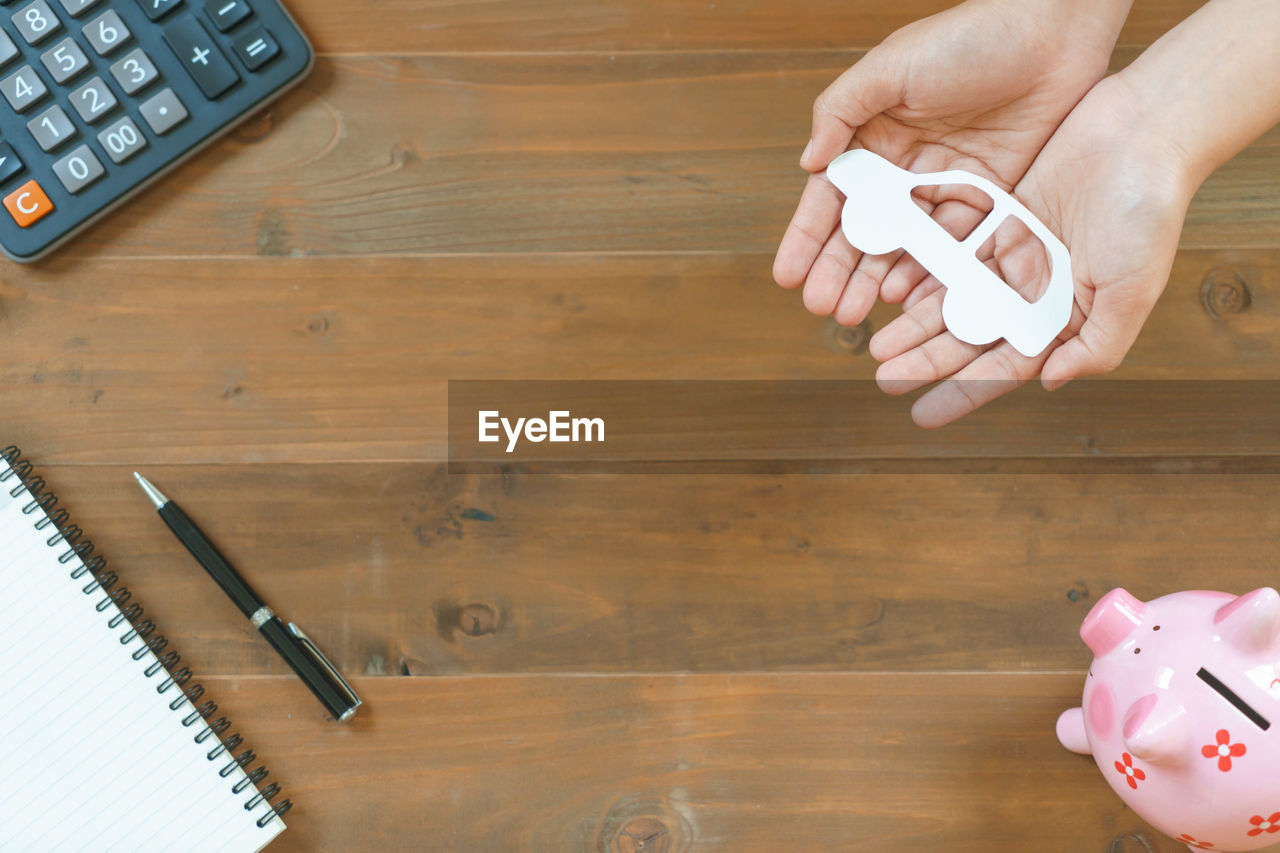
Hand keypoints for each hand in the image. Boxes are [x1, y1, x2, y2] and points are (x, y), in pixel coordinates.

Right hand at [772, 0, 1128, 324]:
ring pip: (905, 247)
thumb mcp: (891, 66)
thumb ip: (841, 110)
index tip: (788, 275)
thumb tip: (806, 163)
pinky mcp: (990, 198)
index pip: (832, 197)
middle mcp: (905, 167)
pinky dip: (932, 274)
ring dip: (877, 281)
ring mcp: (946, 186)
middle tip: (821, 306)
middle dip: (839, 271)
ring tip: (855, 312)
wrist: (1055, 30)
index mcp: (874, 136)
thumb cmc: (971, 36)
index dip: (808, 237)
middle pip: (865, 231)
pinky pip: (956, 245)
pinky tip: (910, 299)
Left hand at [869, 75, 1195, 426]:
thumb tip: (1048, 382)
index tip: (921, 416)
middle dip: (926, 360)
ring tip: (876, 342)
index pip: (1005, 367)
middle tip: (882, 377)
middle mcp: (1036, 291)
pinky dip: (923, 269)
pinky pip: (952, 249)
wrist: (1145, 129)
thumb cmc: (1149, 210)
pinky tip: (890, 289)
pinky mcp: (999, 216)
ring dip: (915, 321)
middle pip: (970, 336)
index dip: (962, 392)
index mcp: (1067, 317)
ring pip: (954, 296)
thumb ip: (1097, 344)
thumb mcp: (1132, 288)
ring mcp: (1015, 254)